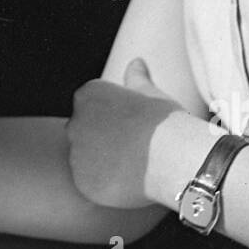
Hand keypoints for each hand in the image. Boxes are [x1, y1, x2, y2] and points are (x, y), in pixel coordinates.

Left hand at [67, 58, 188, 208]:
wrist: (174, 157)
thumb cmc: (166, 122)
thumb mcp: (151, 94)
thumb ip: (137, 79)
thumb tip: (136, 62)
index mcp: (87, 95)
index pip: (93, 109)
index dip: (118, 121)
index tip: (137, 128)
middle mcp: (74, 122)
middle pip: (86, 134)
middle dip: (105, 142)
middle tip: (137, 150)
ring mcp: (76, 153)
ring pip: (88, 162)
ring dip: (105, 165)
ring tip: (136, 167)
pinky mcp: (82, 182)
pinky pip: (93, 185)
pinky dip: (108, 186)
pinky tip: (131, 183)